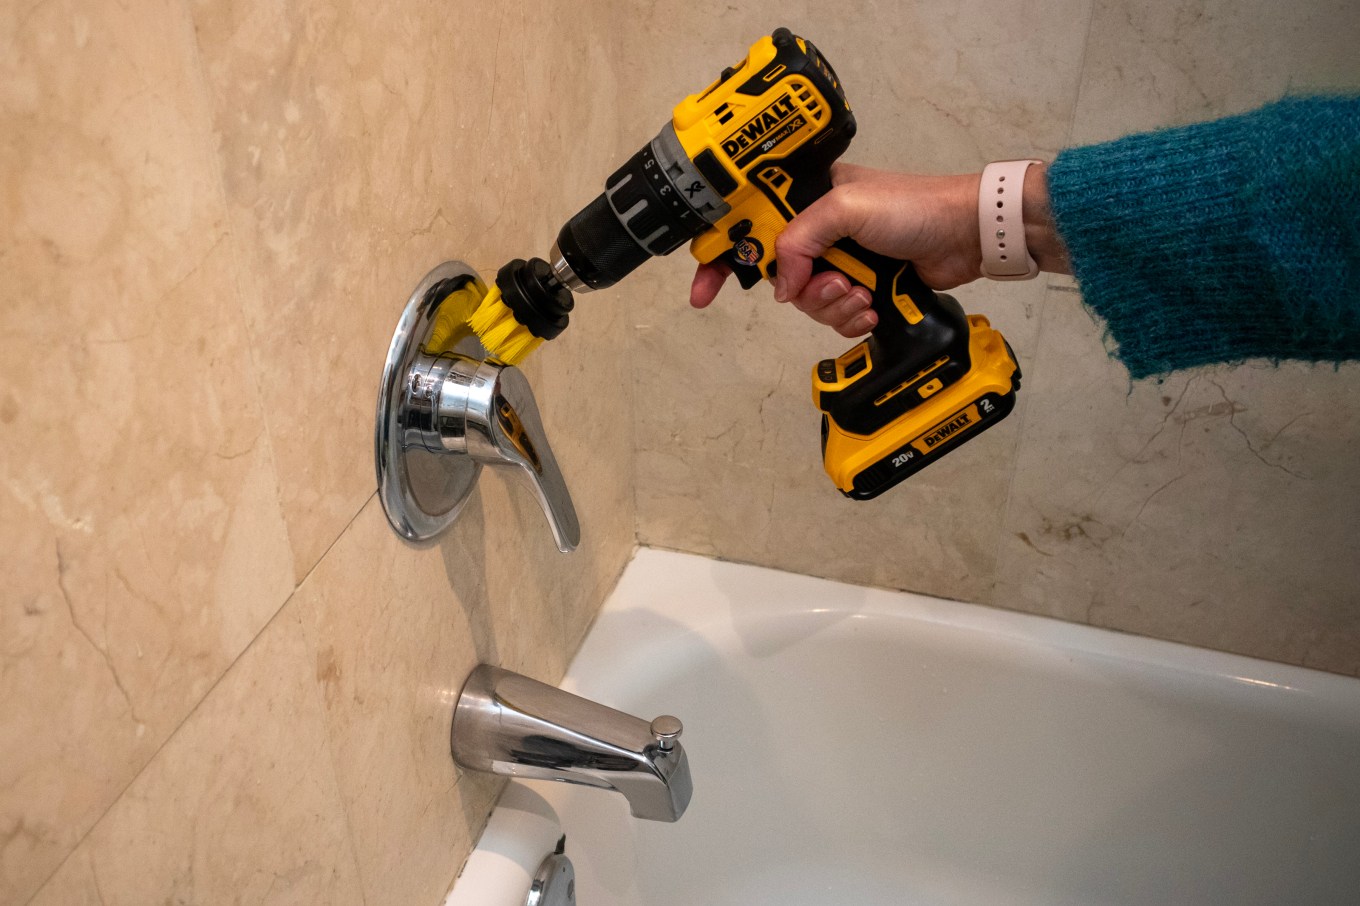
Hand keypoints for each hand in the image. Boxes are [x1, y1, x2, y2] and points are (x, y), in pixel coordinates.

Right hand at [689, 164, 983, 337]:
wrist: (965, 236)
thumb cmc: (913, 207)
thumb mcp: (844, 208)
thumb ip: (799, 240)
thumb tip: (781, 286)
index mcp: (807, 198)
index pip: (750, 227)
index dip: (723, 259)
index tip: (704, 291)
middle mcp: (820, 230)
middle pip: (780, 278)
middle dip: (805, 291)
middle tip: (834, 284)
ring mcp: (841, 262)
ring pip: (808, 303)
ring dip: (834, 306)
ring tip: (863, 292)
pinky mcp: (862, 288)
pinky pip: (835, 317)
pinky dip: (852, 318)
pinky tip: (874, 306)